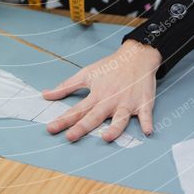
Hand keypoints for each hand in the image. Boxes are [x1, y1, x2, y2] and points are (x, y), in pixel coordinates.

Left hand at [42, 40, 161, 142]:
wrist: (136, 56)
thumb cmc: (110, 67)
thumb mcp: (86, 74)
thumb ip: (66, 87)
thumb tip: (46, 95)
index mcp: (96, 95)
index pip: (76, 110)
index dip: (63, 120)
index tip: (51, 129)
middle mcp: (110, 100)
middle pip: (94, 116)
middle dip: (82, 127)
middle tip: (70, 136)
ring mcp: (127, 103)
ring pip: (120, 118)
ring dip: (114, 128)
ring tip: (107, 137)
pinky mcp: (143, 103)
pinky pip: (146, 115)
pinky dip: (147, 123)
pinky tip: (147, 131)